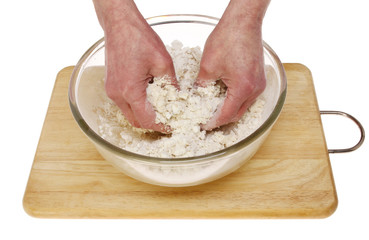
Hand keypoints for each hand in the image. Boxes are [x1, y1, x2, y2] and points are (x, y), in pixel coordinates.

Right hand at [93, 0, 175, 131]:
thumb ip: (171, 84)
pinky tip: (148, 97)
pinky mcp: (110, 85)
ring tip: (160, 109)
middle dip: (152, 124)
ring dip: (143, 115)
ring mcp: (111, 90)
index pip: (147, 120)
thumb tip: (178, 98)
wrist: (120, 24)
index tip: (171, 126)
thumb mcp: (163, 62)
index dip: (161, 126)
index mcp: (130, 91)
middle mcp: (117, 94)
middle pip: (135, 121)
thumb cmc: (139, 38)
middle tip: (167, 120)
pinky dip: (136, 105)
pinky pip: (123, 103)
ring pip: (128, 113)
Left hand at [196, 0, 268, 129]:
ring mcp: (260, 83)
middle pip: (237, 114)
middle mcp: (255, 90)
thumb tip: (196, 96)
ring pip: (243, 105)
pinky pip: (247, 95)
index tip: (203, 125)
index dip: (213, 122)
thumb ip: (201, 86)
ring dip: (229, 109)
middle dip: (221, 119)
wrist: (243, 21)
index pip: (227, 115)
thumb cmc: (228, 39)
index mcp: (243, 89)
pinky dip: (235, 99)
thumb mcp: (208, 66)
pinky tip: (223, 95)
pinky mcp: (259, 77)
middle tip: (206, 119)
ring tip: (213, 108)